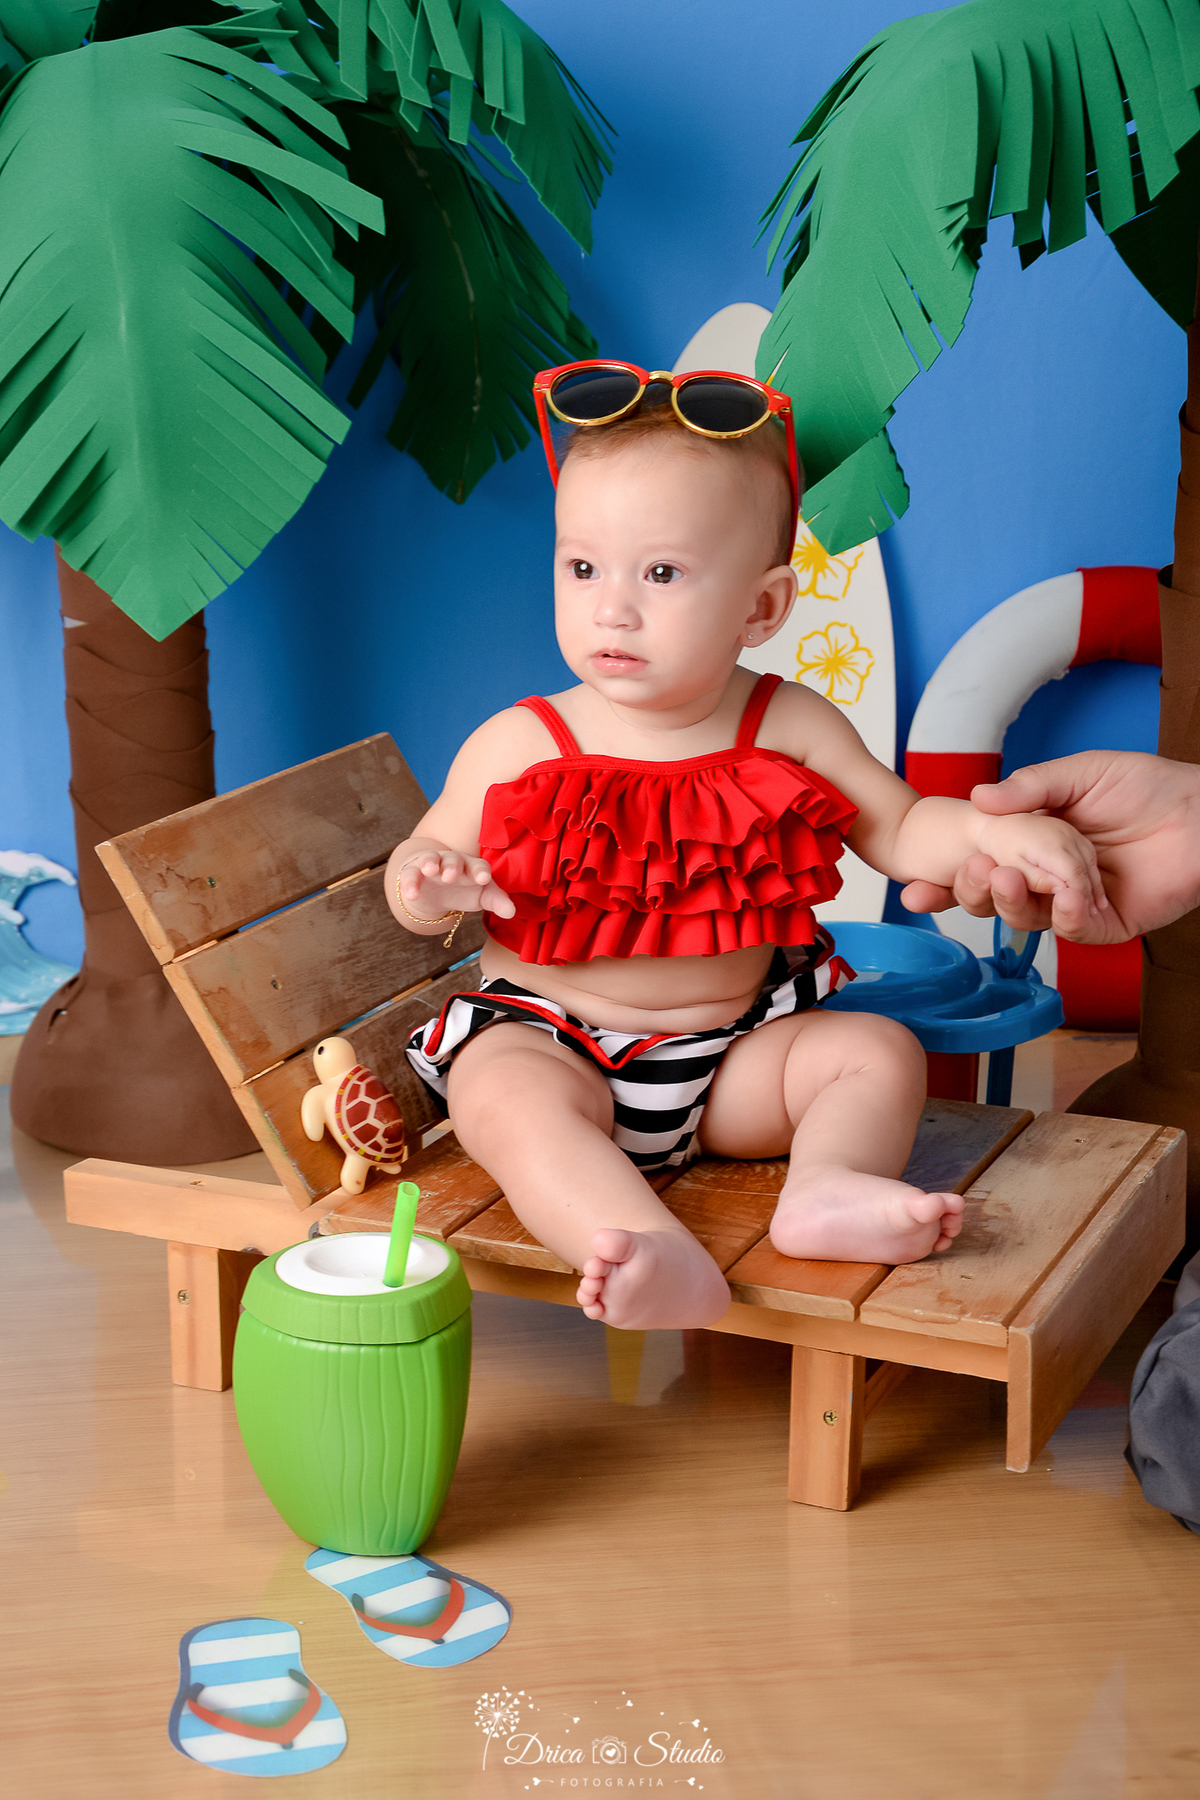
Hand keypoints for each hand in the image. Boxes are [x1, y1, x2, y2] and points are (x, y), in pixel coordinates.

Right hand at [396, 849, 515, 922]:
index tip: (484, 879)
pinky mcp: (413, 872)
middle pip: (454, 860)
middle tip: (452, 876)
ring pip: (430, 859)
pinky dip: (410, 883)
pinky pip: (410, 874)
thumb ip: (497, 902)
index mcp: (472, 866)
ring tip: (430, 870)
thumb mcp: (482, 896)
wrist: (437, 890)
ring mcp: (432, 865)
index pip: (478, 866)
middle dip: (453, 866)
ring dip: (430, 863)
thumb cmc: (465, 889)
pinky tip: (411, 894)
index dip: (481, 871)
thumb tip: (512, 912)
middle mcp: (452, 861)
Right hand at [900, 751, 1199, 941]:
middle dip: (970, 892)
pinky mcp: (1108, 924)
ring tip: (1007, 878)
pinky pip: (1077, 931)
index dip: (945, 879)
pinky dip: (1067, 917)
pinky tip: (1067, 896)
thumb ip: (1028, 788)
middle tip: (967, 873)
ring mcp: (1075, 904)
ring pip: (1028, 918)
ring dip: (1012, 904)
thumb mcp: (1079, 773)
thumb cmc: (1146, 785)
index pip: (978, 866)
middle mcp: (1048, 878)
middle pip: (994, 899)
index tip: (911, 883)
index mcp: (1032, 844)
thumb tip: (975, 798)